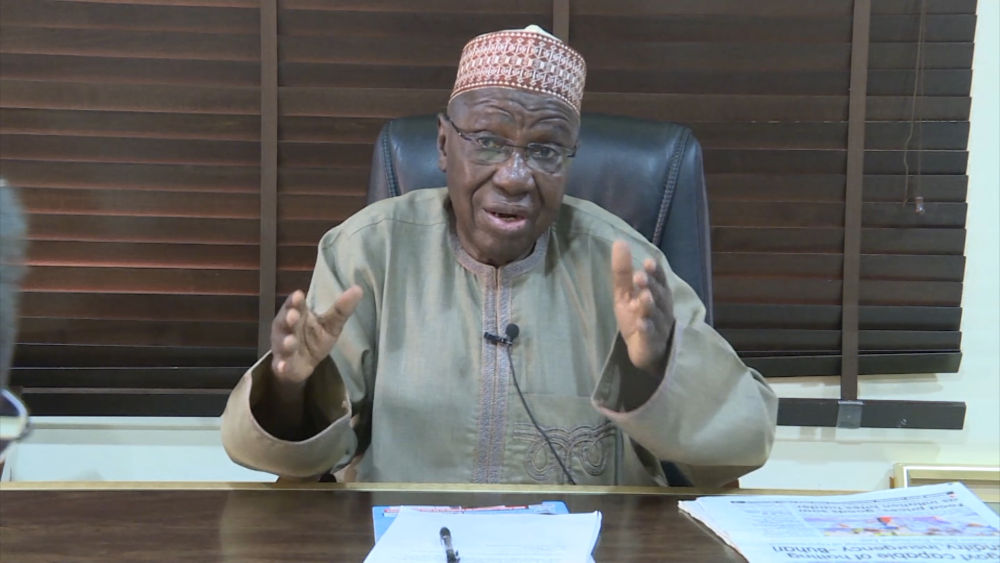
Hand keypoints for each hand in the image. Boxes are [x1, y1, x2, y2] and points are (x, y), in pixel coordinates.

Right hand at [270, 286, 362, 384]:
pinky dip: (281, 366)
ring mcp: (283, 347)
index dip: (295, 300)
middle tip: (293, 315)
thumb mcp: (331, 324)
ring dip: (286, 342)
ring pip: (283, 344)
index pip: (295, 304)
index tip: (299, 294)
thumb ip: (341, 309)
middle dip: (288, 318)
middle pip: (285, 321)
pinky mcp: (283, 365)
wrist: (302, 365)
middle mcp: (286, 329)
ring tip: (290, 341)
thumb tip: (358, 289)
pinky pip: (281, 365)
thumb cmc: (314, 338)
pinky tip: (282, 366)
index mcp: (297, 314)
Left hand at [611, 240, 674, 374]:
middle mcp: (661, 308)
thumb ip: (623, 271)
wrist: (647, 350)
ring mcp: (658, 326)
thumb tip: (619, 241)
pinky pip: (650, 335)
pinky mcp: (651, 343)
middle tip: (640, 277)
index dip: (655, 272)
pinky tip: (641, 323)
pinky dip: (646, 328)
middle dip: (651, 286)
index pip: (659, 280)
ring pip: (655, 314)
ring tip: (643, 296)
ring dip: (649, 305)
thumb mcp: (626, 293)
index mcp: (657, 293)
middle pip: (658, 295)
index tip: (648, 262)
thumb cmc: (638, 315)